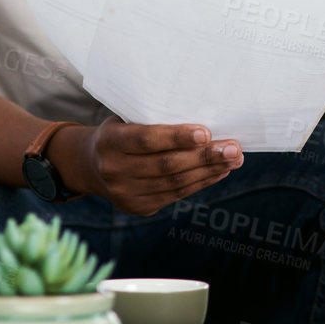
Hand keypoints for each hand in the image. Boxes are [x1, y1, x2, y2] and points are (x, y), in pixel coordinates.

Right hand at [53, 118, 241, 215]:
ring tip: (233, 159)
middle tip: (233, 147)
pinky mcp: (139, 207)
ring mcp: (125, 193)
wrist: (91, 165)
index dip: (177, 137)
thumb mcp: (126, 118)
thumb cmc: (119, 131)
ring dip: (209, 171)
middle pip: (166, 165)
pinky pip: (176, 195)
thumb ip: (153, 118)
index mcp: (109, 141)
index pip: (146, 139)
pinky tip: (219, 172)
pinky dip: (201, 182)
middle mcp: (114, 170)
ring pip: (175, 183)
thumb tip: (203, 115)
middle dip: (204, 157)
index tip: (206, 132)